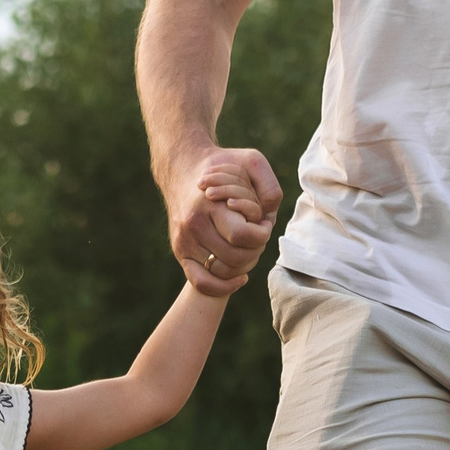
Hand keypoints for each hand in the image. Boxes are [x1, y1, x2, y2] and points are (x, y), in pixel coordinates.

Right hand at [167, 146, 279, 294]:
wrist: (182, 169)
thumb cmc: (223, 165)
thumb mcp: (251, 161)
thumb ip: (268, 187)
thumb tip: (268, 220)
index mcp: (210, 205)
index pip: (242, 235)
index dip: (261, 234)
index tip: (264, 222)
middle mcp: (194, 226)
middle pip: (235, 258)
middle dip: (255, 250)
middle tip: (257, 236)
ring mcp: (184, 242)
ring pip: (223, 272)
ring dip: (244, 265)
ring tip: (248, 248)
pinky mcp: (180, 252)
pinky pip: (201, 283)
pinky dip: (223, 287)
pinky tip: (239, 278)